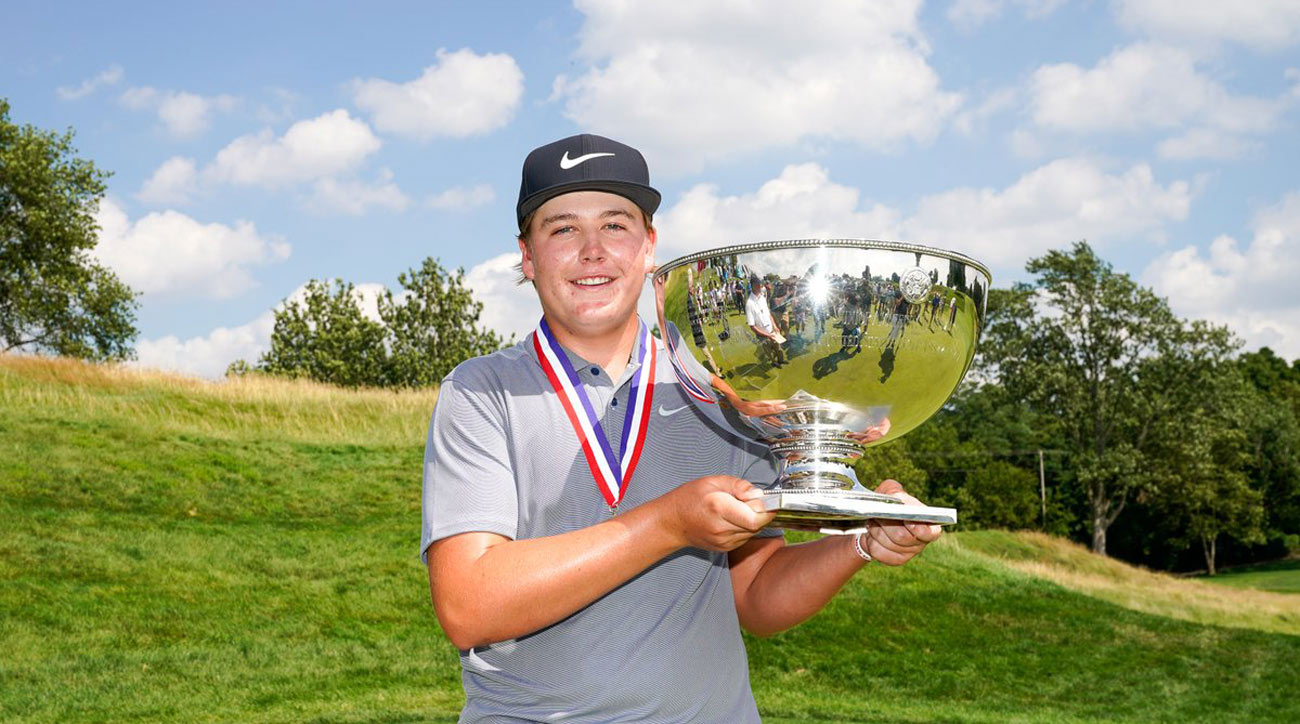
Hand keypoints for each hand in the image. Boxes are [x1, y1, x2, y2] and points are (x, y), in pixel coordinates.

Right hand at [659, 475, 775, 551]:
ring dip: (752, 519)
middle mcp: (722, 528)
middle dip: (760, 512)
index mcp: (719, 507)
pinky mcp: (725, 548)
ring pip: (753, 531)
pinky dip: (745, 527)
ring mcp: (724, 541)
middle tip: (748, 500)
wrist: (672, 523)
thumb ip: (739, 485)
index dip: (767, 509)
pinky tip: (732, 518)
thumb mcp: (713, 481)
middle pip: (757, 524)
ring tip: (736, 508)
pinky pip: (745, 537)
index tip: (767, 499)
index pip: (756, 518)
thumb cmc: (689, 498)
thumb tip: (759, 495)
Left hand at [860, 479, 942, 565]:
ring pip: (888, 544)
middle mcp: (922, 541)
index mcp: (928, 523)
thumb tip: (895, 498)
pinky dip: (871, 542)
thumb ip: (894, 490)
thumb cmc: (887, 504)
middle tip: (876, 515)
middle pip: (901, 537)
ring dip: (876, 531)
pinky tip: (870, 535)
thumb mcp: (890, 491)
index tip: (907, 521)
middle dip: (886, 524)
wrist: (875, 520)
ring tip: (871, 522)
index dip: (919, 530)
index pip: (931, 532)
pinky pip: (879, 552)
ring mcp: (910, 553)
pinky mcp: (896, 559)